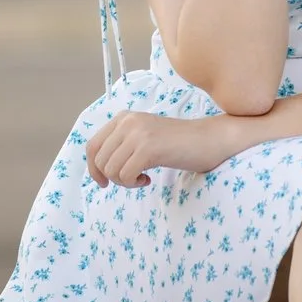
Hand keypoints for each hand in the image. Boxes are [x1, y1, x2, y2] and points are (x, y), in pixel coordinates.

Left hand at [85, 111, 240, 187]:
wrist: (209, 140)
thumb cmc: (178, 144)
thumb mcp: (144, 137)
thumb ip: (122, 145)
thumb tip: (96, 169)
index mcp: (124, 117)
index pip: (92, 146)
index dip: (93, 168)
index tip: (104, 182)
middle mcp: (127, 121)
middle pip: (99, 160)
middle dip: (112, 177)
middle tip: (133, 179)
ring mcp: (137, 133)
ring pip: (111, 170)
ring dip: (124, 182)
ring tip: (142, 178)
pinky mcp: (148, 148)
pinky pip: (125, 176)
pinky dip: (134, 183)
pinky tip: (149, 179)